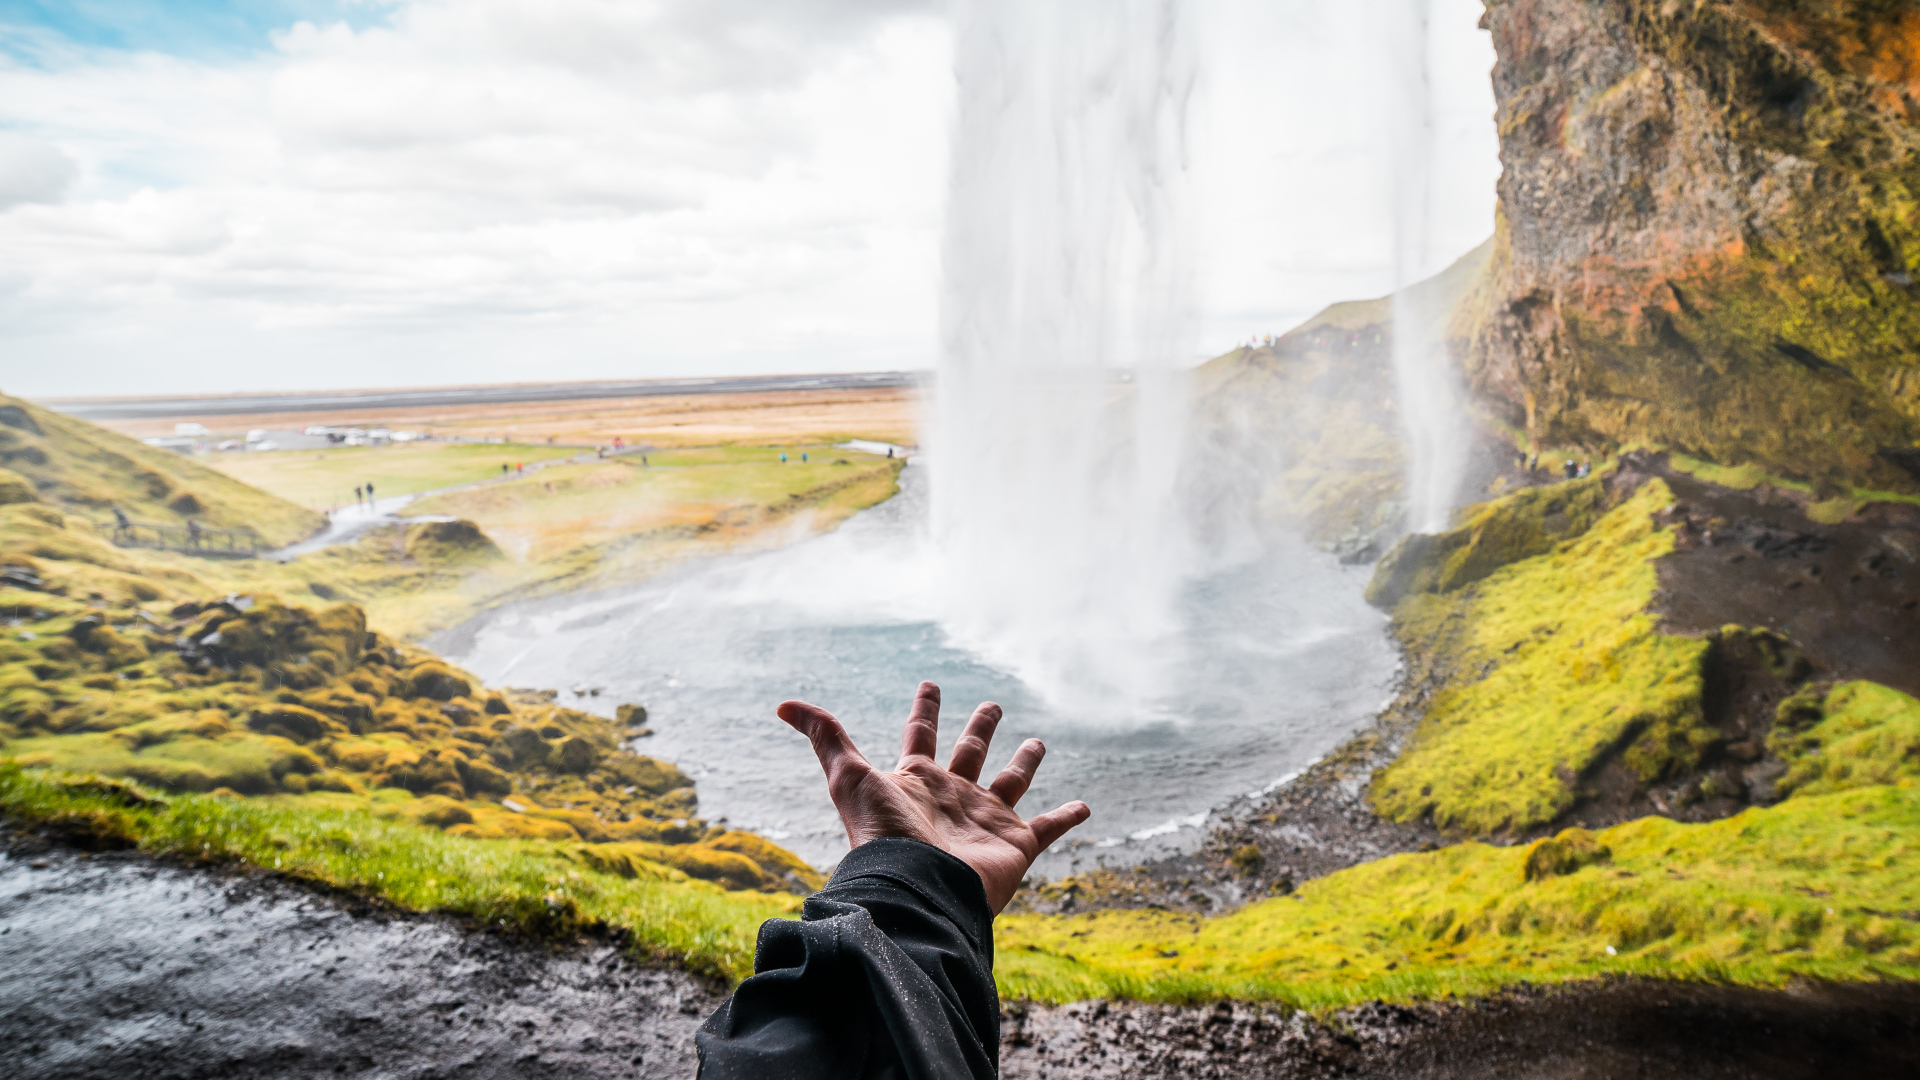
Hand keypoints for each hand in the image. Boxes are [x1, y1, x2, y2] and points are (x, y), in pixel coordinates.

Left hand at [778, 681, 1090, 913]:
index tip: (930, 684)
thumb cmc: (885, 835)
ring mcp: (984, 819)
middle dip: (980, 728)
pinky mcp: (1014, 843)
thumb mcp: (849, 777)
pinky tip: (1084, 806)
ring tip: (1037, 744)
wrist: (921, 888)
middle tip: (993, 704)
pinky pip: (1047, 827)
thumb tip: (784, 703)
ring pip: (1010, 782)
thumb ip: (824, 736)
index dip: (925, 707)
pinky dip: (1066, 816)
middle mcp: (952, 795)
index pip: (920, 734)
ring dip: (1024, 762)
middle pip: (969, 752)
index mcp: (917, 779)